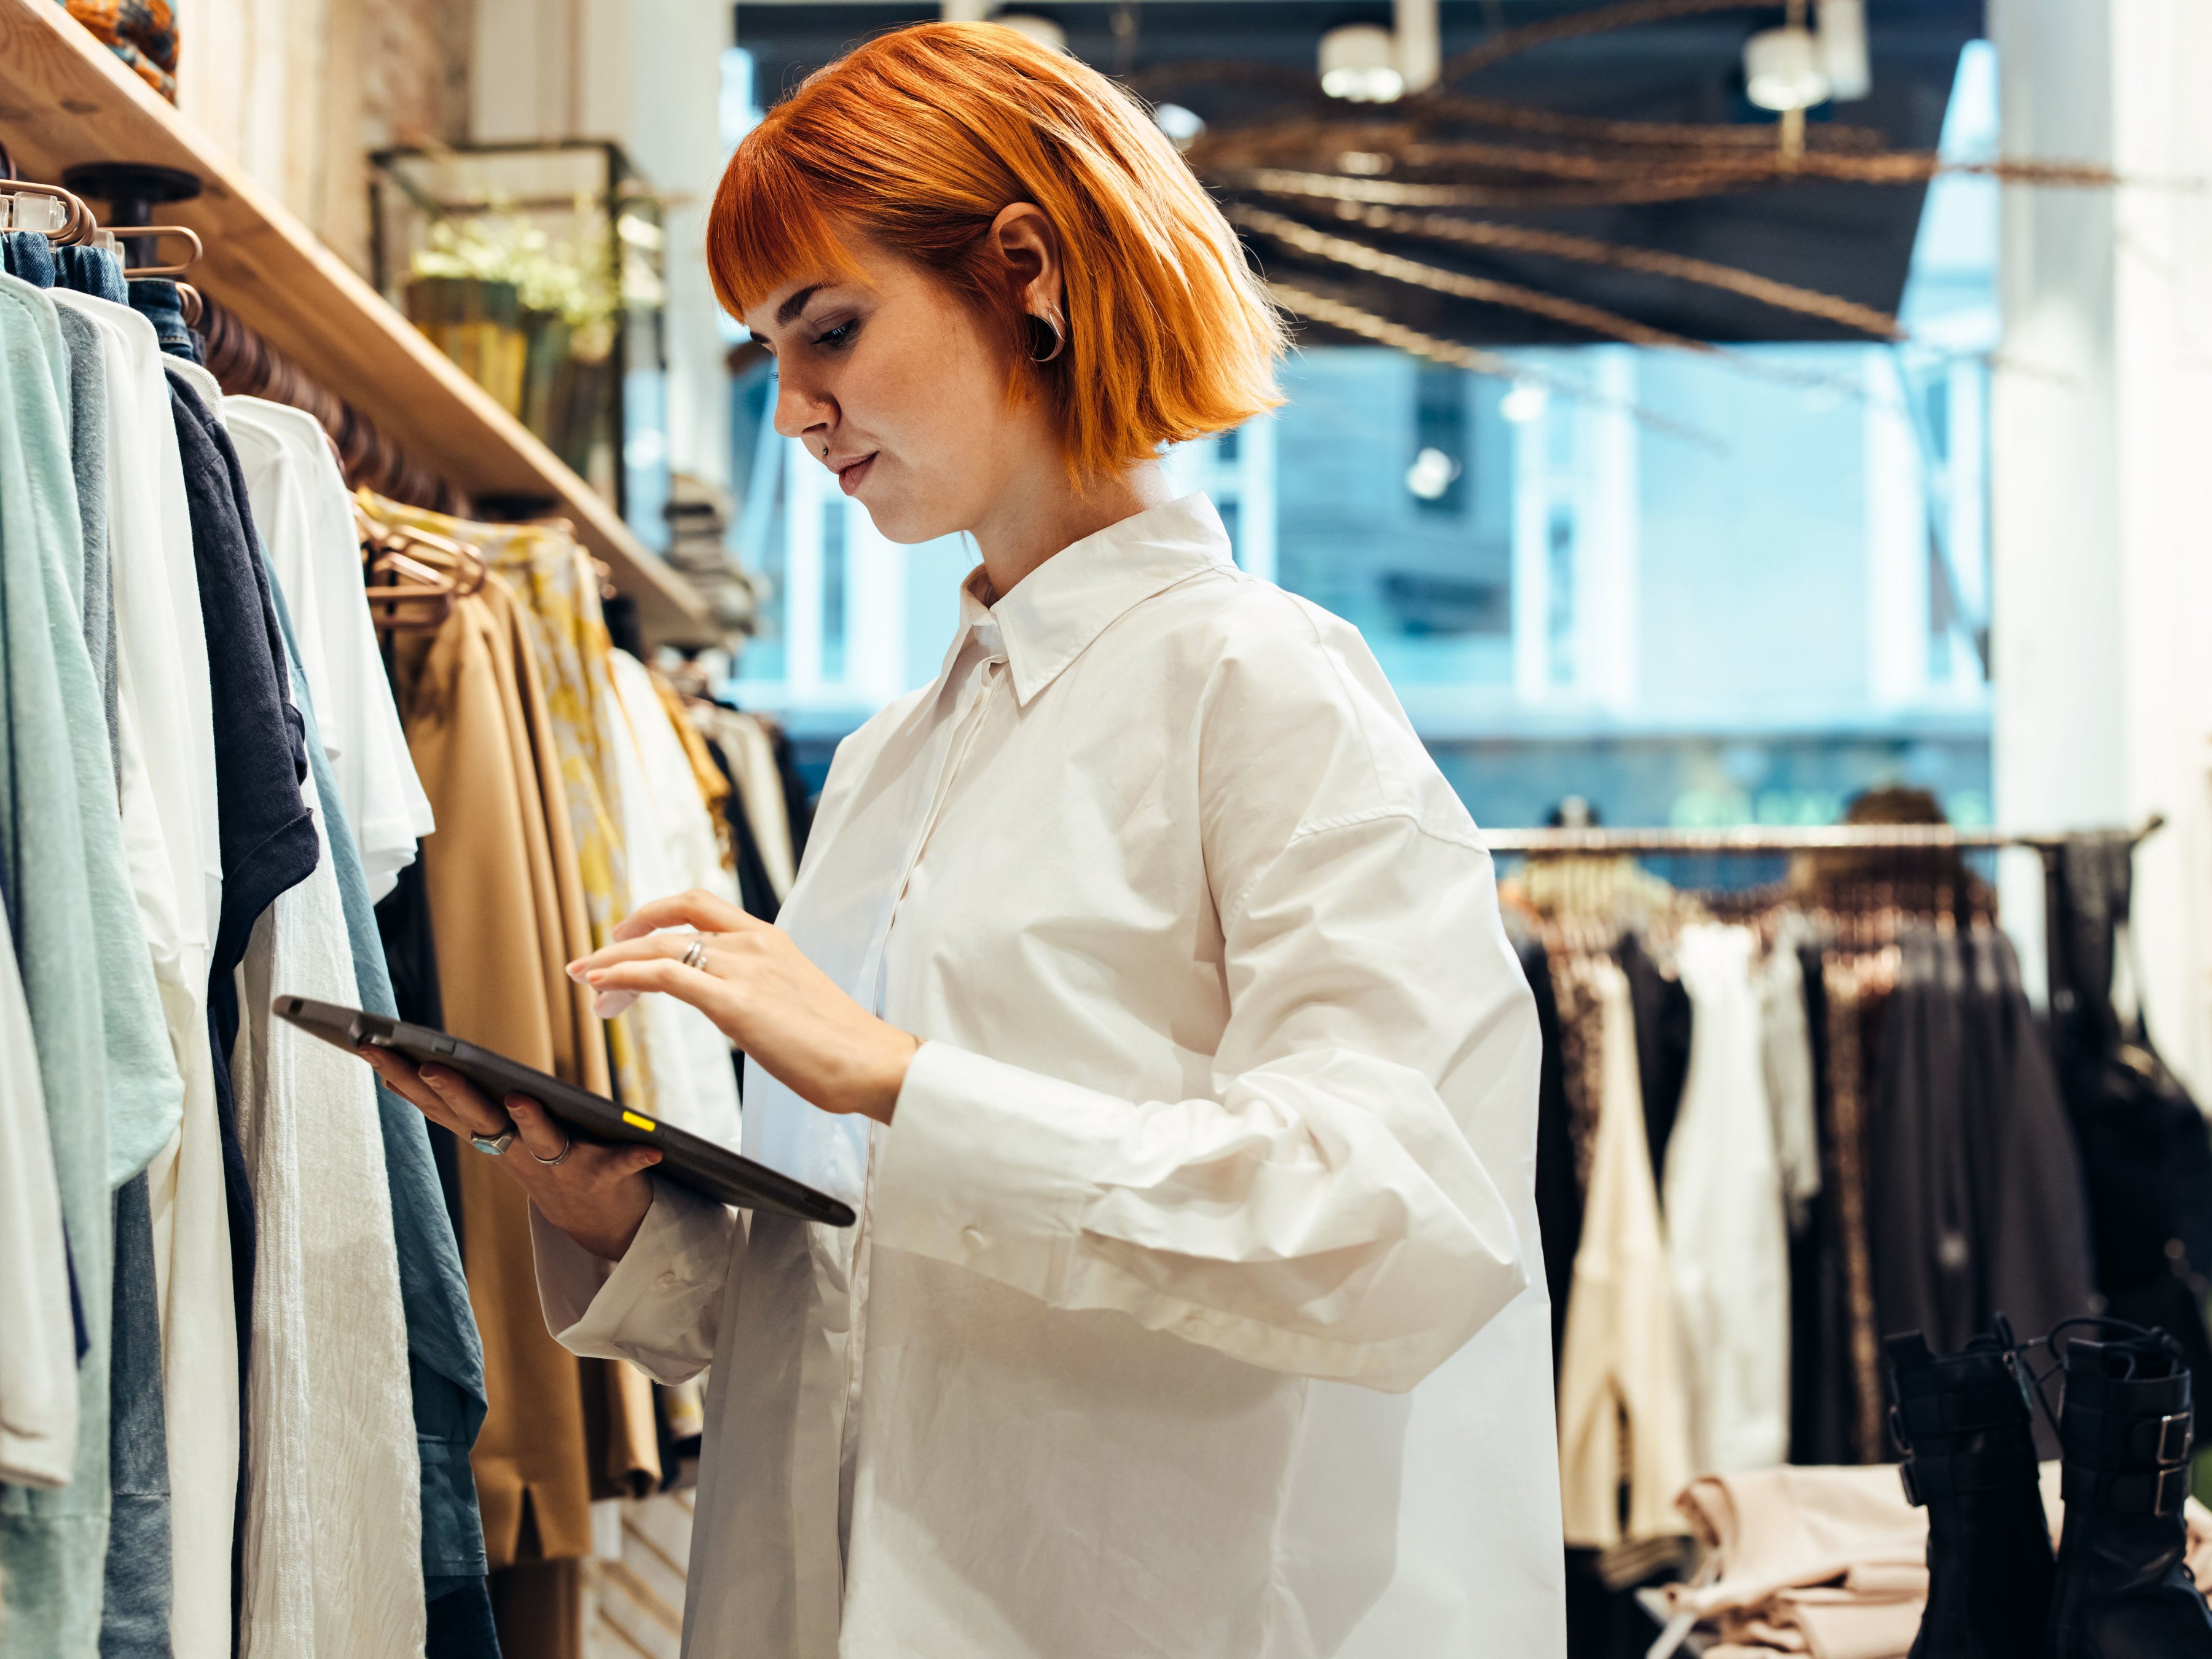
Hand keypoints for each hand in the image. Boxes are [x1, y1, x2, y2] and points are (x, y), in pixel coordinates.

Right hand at [358, 1046, 660, 1261]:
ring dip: (531, 1122)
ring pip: (542, 1141)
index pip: (439, 1103)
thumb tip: (410, 1069)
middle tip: (430, 1066)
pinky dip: (634, 1157)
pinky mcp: (604, 1177)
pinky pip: (620, 1165)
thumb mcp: (498, 1133)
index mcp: (491, 1135)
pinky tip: (651, 1147)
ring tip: (522, 1098)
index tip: (370, 1045)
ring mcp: (559, 1166)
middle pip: (480, 1120)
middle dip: (455, 1094)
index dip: (402, 1077)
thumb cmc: (546, 1160)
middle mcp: (518, 1152)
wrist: (600, 1221)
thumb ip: (464, 1104)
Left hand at [568, 889, 919, 1124]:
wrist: (871, 1062)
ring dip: (612, 960)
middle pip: (671, 920)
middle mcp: (754, 943)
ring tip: (585, 977)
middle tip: (593, 962)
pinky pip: (665, 975)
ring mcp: (744, 968)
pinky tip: (603, 986)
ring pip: (659, 945)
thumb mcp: (794, 1001)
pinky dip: (625, 975)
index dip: (655, 913)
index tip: (627, 934)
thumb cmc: (841, 1044)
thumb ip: (761, 992)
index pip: (700, 905)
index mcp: (770, 939)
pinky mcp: (734, 1001)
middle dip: (621, 938)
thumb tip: (737, 1008)